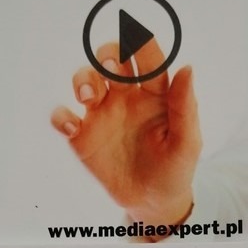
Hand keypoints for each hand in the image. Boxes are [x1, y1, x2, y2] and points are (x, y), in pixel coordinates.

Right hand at [51, 39, 201, 227]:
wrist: (153, 203)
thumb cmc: (174, 169)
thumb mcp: (187, 143)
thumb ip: (186, 107)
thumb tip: (187, 67)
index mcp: (155, 92)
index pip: (147, 57)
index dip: (141, 44)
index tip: (136, 44)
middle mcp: (126, 96)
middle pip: (111, 57)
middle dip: (107, 54)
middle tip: (110, 69)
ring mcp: (102, 113)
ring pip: (85, 79)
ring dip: (82, 79)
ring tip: (87, 97)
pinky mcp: (83, 136)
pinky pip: (63, 116)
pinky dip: (60, 116)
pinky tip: (70, 127)